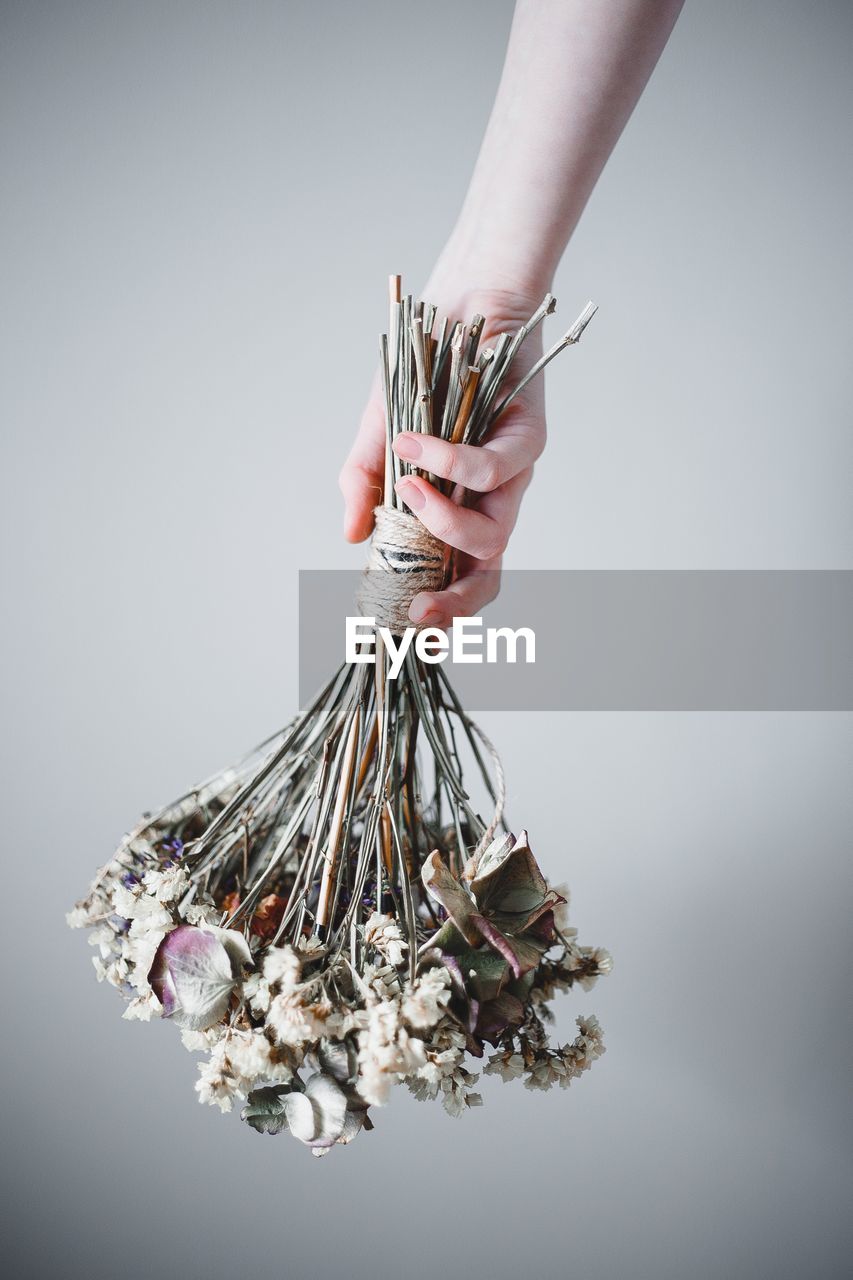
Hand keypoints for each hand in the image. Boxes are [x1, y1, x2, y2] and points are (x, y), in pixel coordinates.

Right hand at [339, 266, 546, 628]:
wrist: (461, 307)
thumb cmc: (422, 374)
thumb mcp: (378, 436)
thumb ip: (363, 487)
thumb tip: (351, 537)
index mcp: (455, 511)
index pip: (456, 578)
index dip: (439, 610)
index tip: (404, 626)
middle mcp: (489, 502)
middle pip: (487, 574)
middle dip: (456, 602)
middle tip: (418, 609)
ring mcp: (512, 476)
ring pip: (492, 533)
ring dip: (444, 523)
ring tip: (408, 493)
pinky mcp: (528, 438)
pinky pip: (491, 469)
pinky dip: (448, 462)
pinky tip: (414, 447)